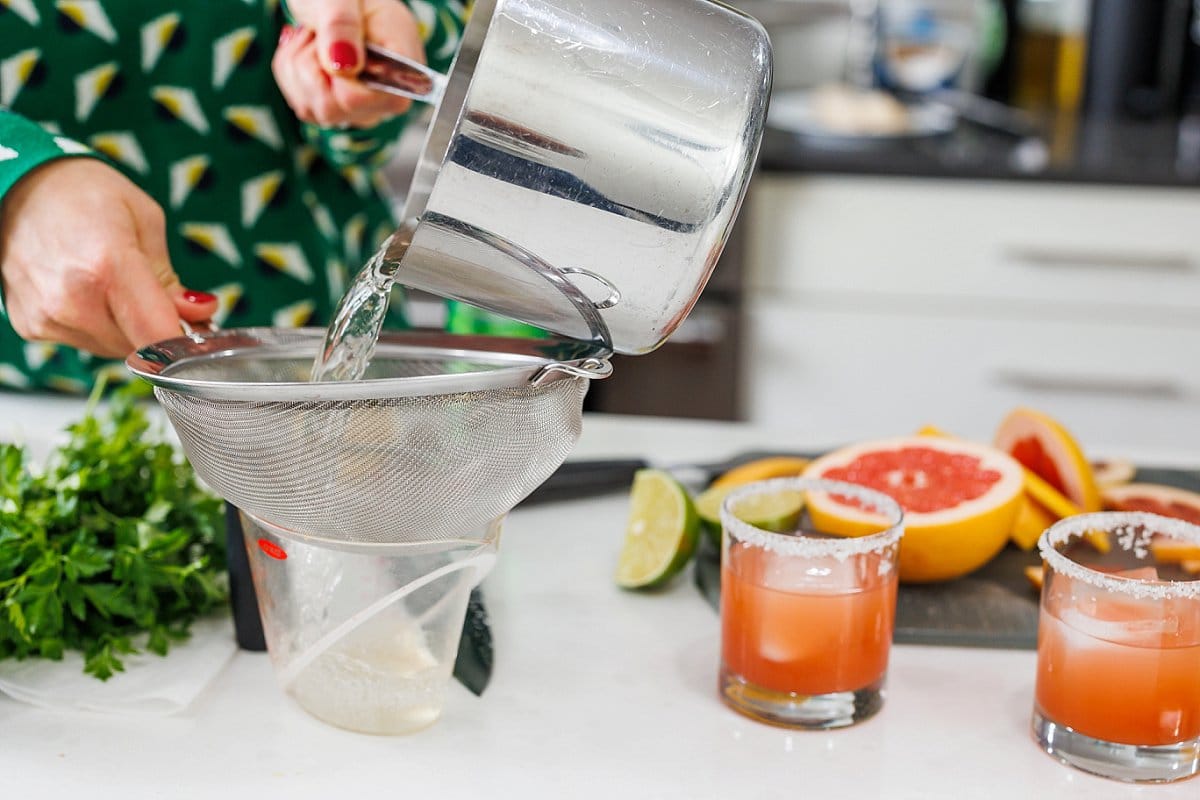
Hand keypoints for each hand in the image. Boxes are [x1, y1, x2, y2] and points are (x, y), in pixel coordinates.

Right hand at [0, 159, 217, 357]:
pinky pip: (84, 341)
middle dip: (157, 327)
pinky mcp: (31, 326)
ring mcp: (47, 317)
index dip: (186, 339)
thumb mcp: (145, 221)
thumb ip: (172, 279)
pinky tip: (86, 289)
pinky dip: (97, 324)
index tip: (198, 329)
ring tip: (112, 283)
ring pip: (114, 348)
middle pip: (141, 347)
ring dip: (126, 327)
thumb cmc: (84, 194)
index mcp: (107, 266)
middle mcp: (71, 300)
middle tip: (153, 293)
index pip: (160, 336)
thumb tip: (199, 314)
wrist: (16, 185)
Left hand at [274, 0, 423, 127]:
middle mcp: (387, 97)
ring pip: (313, 108)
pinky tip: (309, 52)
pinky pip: (304, 106)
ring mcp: (363, 109)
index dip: (336, 75)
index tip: (332, 41)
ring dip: (298, 66)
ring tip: (315, 38)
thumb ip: (342, 25)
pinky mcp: (339, 110)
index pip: (362, 99)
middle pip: (332, 107)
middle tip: (320, 34)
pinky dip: (293, 74)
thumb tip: (344, 66)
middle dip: (310, 65)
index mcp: (402, 69)